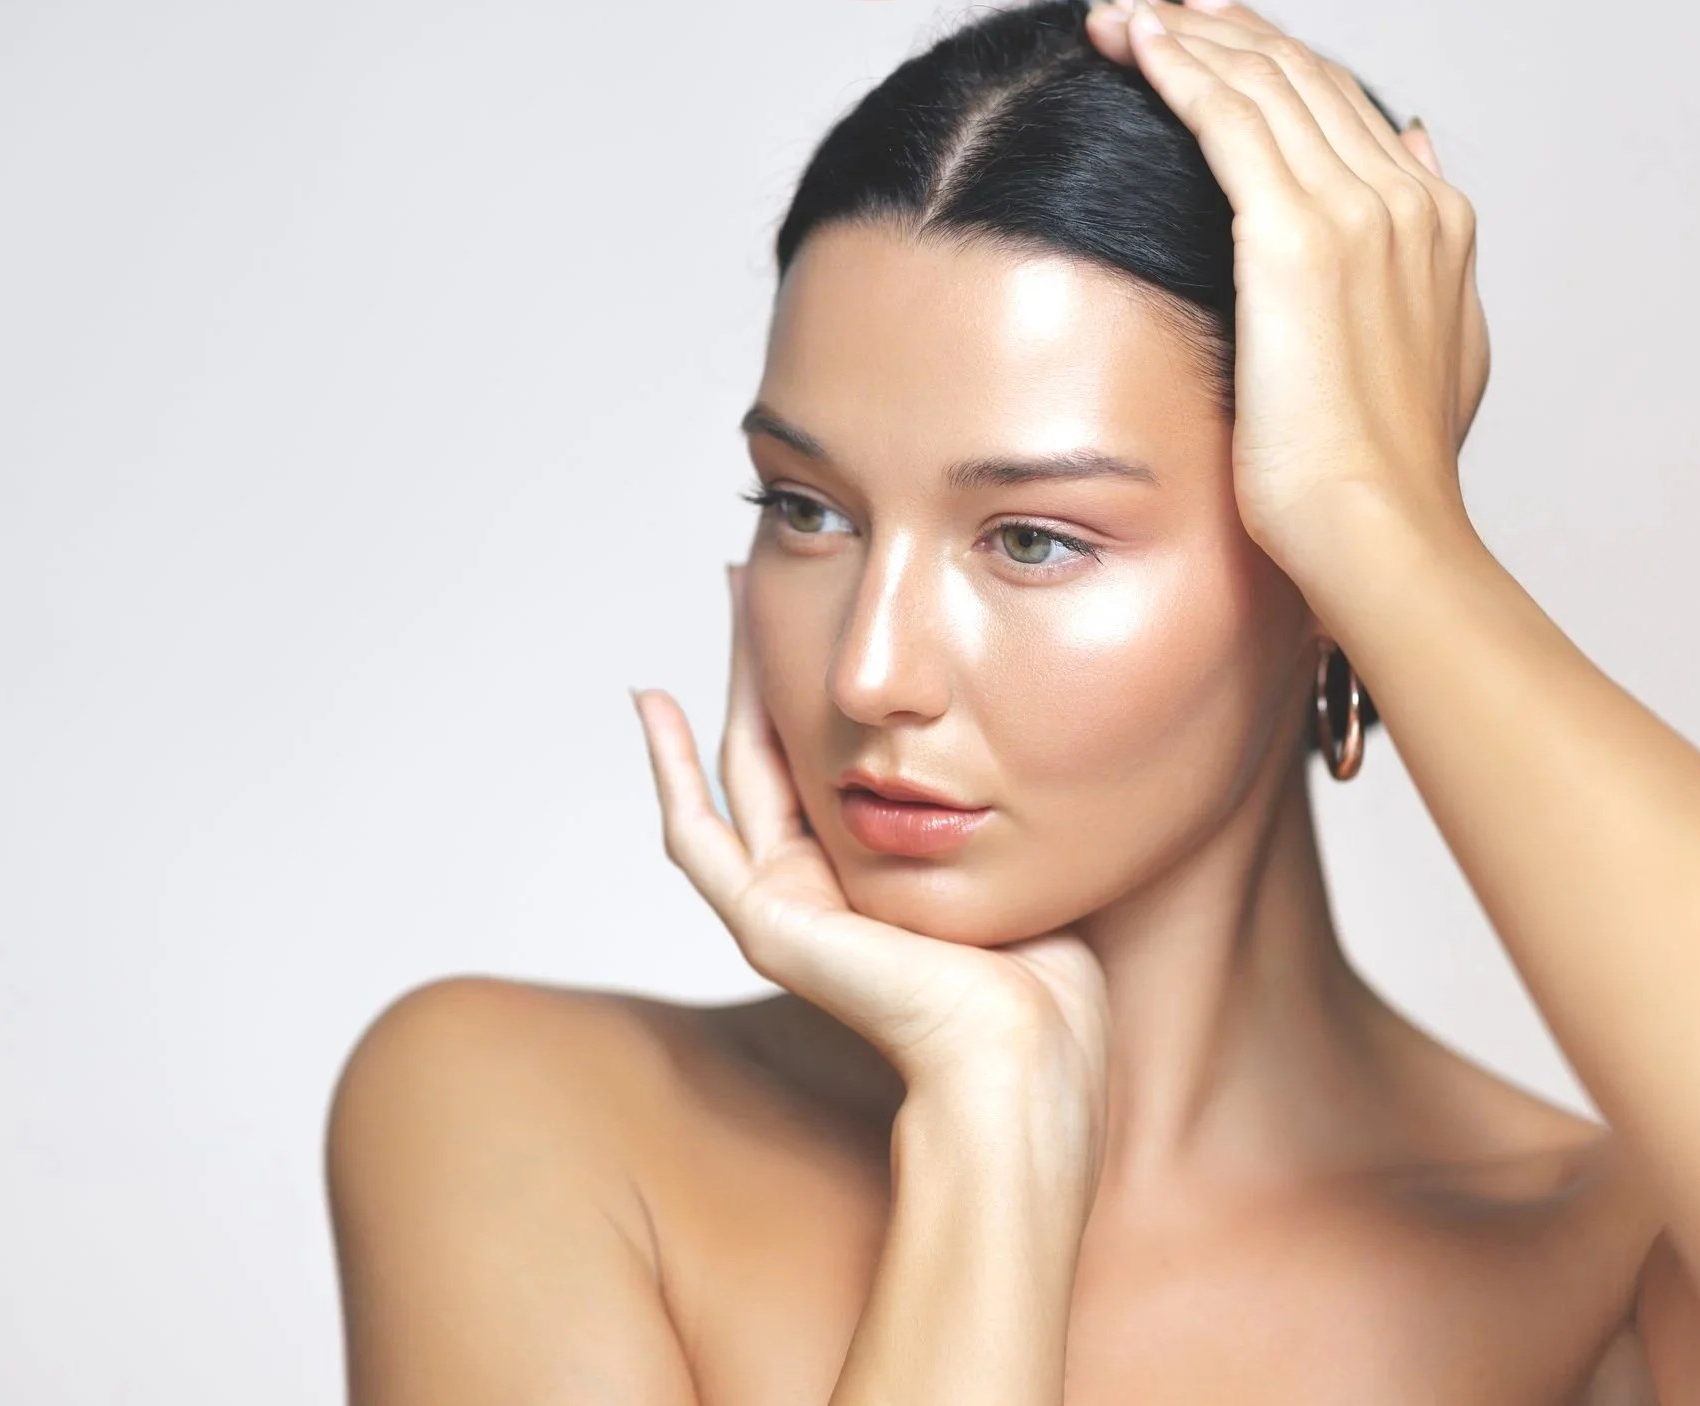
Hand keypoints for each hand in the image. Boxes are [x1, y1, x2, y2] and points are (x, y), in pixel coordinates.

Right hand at [631, 567, 1110, 1152]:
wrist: (1025, 1053)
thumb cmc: (1049, 983)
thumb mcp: (1021, 859)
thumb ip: (999, 808)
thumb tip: (1028, 738)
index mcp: (876, 878)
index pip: (832, 761)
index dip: (819, 681)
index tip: (823, 604)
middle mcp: (822, 889)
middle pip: (776, 749)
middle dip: (768, 657)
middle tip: (760, 572)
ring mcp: (784, 909)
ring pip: (736, 770)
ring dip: (728, 678)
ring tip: (731, 591)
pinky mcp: (766, 925)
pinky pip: (696, 836)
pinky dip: (665, 770)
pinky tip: (651, 704)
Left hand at [1088, 0, 1491, 576]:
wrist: (1380, 531)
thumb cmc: (1384, 476)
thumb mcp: (1432, 351)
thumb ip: (1423, 252)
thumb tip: (1414, 149)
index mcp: (1436, 222)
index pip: (1343, 106)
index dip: (1273, 61)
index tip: (1211, 37)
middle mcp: (1405, 199)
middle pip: (1301, 76)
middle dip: (1222, 30)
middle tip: (1154, 6)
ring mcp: (1356, 212)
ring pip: (1260, 83)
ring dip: (1184, 34)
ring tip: (1123, 12)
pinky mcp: (1294, 236)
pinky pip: (1226, 117)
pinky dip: (1176, 65)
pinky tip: (1131, 39)